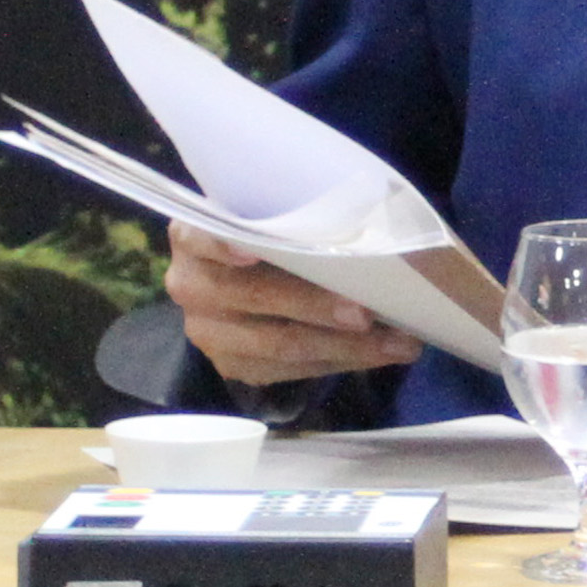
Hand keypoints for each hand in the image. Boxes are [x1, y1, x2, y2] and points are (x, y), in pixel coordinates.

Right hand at [169, 222, 415, 387]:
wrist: (247, 271)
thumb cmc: (271, 232)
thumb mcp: (273, 215)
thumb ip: (297, 222)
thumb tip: (369, 238)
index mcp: (193, 234)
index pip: (201, 238)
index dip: (223, 246)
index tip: (251, 252)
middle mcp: (190, 284)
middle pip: (254, 296)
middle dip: (316, 306)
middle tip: (368, 313)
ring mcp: (207, 330)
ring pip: (279, 344)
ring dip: (345, 346)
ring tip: (397, 342)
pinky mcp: (231, 364)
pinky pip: (290, 370)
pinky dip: (340, 361)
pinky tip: (379, 353)